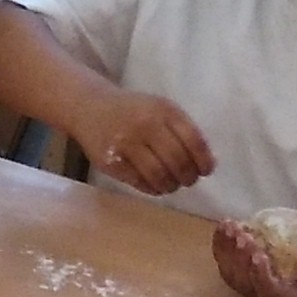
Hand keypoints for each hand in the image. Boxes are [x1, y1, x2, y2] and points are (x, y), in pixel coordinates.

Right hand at [73, 88, 213, 195]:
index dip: (203, 160)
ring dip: (171, 185)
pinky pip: (139, 182)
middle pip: (178, 161)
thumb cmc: (132, 110)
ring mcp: (127, 144)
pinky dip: (152, 188)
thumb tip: (206, 162)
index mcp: (163, 110)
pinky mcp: (112, 161)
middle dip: (188, 176)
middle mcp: (146, 125)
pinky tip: (155, 186)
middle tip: (188, 181)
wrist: (90, 107)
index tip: (206, 170)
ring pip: (159, 175)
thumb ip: (181, 129)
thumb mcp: (159, 108)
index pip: (193, 140)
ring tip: (171, 185)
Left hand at [212, 215, 296, 296]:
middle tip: (243, 235)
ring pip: (231, 272)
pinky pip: (225, 260)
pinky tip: (223, 225)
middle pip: (246, 283)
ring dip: (227, 250)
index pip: (270, 292)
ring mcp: (251, 282)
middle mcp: (267, 294)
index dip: (261, 276)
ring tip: (232, 226)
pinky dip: (220, 243)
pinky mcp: (241, 269)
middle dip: (240, 259)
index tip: (260, 254)